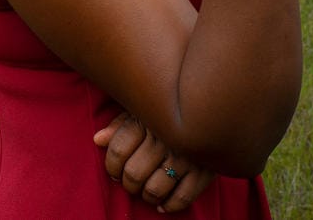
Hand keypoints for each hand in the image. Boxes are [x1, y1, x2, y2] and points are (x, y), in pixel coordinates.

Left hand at [95, 112, 215, 212]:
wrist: (214, 106)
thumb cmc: (169, 110)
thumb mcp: (143, 109)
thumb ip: (120, 124)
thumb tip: (98, 140)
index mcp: (147, 121)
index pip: (118, 151)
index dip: (111, 166)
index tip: (114, 171)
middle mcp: (165, 139)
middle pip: (133, 173)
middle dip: (127, 184)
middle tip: (130, 183)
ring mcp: (186, 157)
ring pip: (154, 189)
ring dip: (146, 196)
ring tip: (145, 192)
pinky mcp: (205, 171)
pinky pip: (182, 198)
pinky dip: (169, 205)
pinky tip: (162, 204)